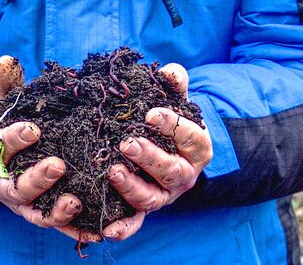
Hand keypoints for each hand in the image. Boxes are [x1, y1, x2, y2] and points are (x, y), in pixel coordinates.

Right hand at [0, 56, 93, 241]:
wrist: (1, 160)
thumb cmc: (7, 128)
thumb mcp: (5, 106)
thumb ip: (8, 85)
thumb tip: (8, 59)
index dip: (14, 139)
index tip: (33, 128)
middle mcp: (4, 185)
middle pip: (18, 187)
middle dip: (38, 178)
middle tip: (59, 164)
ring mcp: (24, 204)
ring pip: (38, 214)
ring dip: (57, 211)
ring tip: (76, 200)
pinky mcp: (44, 215)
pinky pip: (60, 228)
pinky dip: (76, 231)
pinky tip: (99, 230)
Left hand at [103, 63, 211, 240]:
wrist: (168, 147)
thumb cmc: (169, 120)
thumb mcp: (175, 100)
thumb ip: (174, 84)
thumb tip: (170, 72)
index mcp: (196, 148)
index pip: (191, 138)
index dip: (173, 126)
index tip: (150, 113)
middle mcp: (183, 176)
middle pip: (172, 171)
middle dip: (150, 158)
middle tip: (127, 143)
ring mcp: (164, 195)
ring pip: (152, 198)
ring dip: (132, 187)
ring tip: (112, 170)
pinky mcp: (144, 209)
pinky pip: (135, 223)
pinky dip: (122, 228)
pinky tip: (106, 230)